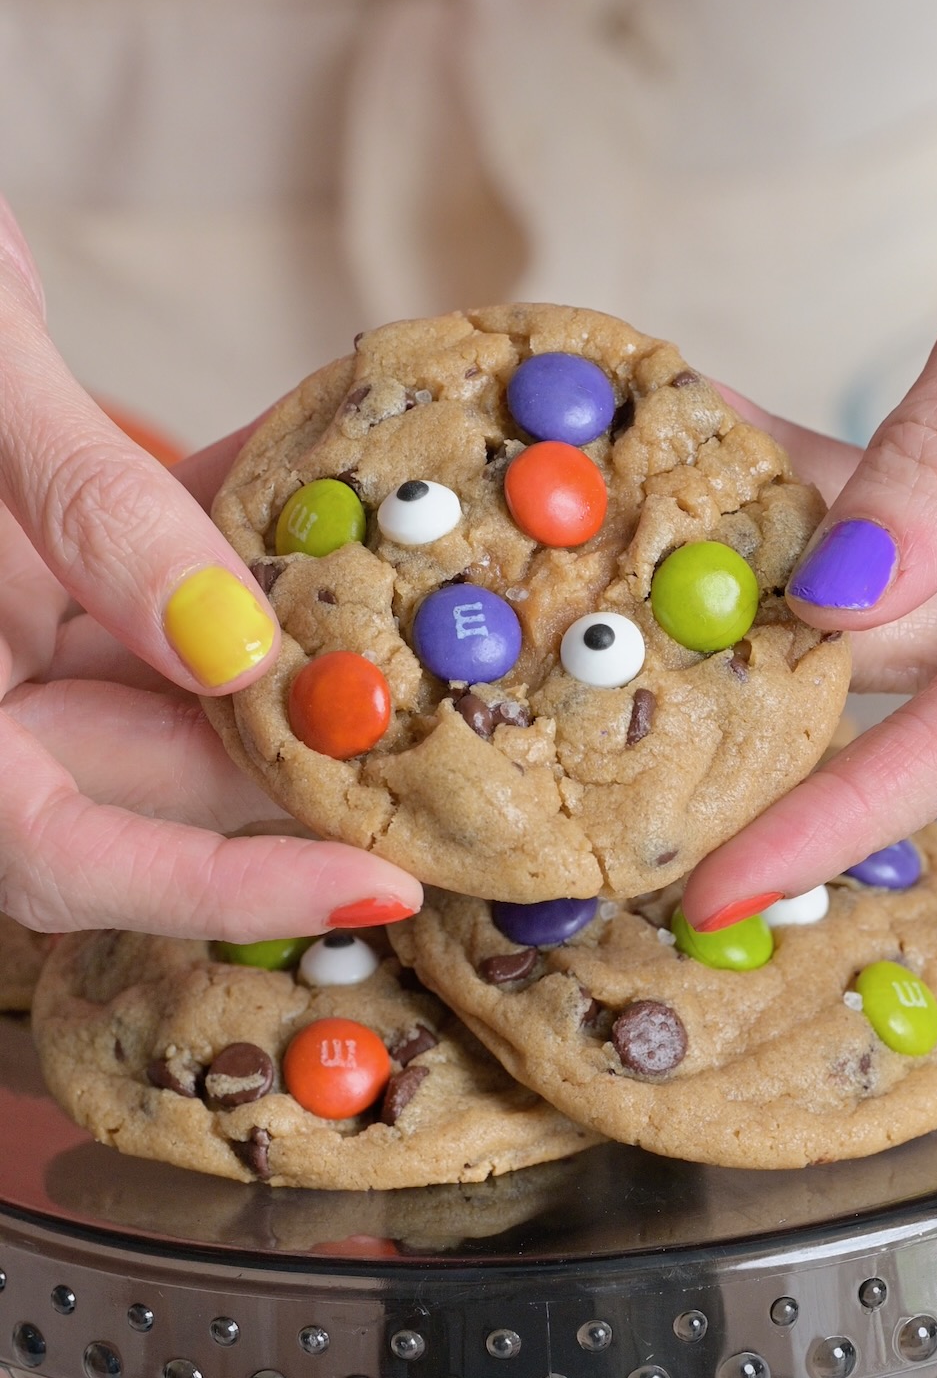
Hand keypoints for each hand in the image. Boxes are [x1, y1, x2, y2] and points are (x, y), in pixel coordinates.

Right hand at [0, 203, 421, 936]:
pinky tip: (315, 489)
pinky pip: (151, 587)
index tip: (370, 884)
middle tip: (453, 726)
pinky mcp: (28, 561)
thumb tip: (232, 647)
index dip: (211, 889)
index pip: (54, 849)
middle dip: (295, 757)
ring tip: (411, 598)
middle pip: (140, 776)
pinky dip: (231, 546)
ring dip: (287, 644)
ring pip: (165, 687)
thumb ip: (85, 506)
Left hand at [683, 0, 936, 929]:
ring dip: (767, 576)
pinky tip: (697, 461)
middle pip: (935, 657)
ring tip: (623, 574)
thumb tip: (841, 605)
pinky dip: (804, 490)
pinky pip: (895, 506)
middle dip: (778, 679)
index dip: (854, 804)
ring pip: (897, 591)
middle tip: (613, 715)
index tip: (728, 880)